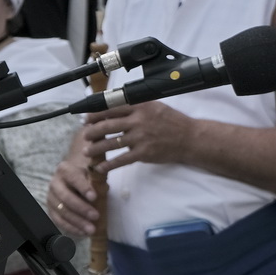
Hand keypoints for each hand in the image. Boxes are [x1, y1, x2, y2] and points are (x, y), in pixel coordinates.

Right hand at [47, 147, 99, 236]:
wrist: (73, 176)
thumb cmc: (88, 175)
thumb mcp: (93, 172)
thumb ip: (97, 179)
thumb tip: (102, 190)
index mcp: (66, 170)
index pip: (74, 178)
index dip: (84, 188)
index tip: (94, 197)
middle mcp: (55, 183)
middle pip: (66, 197)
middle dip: (81, 208)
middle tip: (96, 216)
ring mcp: (51, 197)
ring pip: (61, 211)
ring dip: (77, 222)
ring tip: (91, 230)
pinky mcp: (51, 209)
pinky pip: (58, 221)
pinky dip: (71, 228)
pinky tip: (82, 233)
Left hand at [81, 103, 197, 173]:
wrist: (191, 139)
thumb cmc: (173, 122)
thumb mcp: (156, 106)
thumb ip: (137, 106)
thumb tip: (115, 108)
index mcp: (140, 107)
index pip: (111, 108)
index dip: (95, 114)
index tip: (87, 119)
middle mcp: (138, 121)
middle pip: (107, 125)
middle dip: (92, 132)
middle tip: (85, 135)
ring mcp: (140, 138)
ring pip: (111, 143)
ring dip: (96, 148)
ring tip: (88, 152)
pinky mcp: (144, 153)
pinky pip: (121, 159)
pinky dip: (109, 165)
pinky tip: (101, 168)